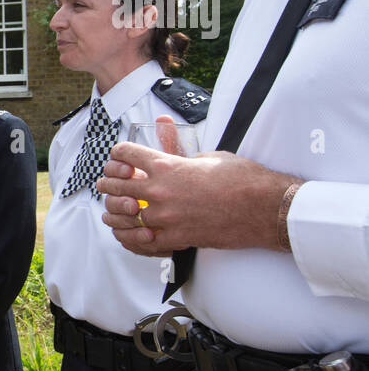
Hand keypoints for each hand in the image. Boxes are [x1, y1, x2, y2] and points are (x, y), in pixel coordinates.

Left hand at [96, 143, 295, 256]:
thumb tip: (163, 128)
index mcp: (166, 166)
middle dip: (107, 183)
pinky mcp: (175, 238)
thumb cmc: (243, 178)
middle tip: (105, 184)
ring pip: (121, 216)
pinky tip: (127, 233)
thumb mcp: (209, 154)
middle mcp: (160, 191)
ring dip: (113, 212)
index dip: (118, 154)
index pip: (125, 154)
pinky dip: (130, 237)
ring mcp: (165, 217)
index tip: (119, 157)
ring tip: (110, 211)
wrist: (265, 208)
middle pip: (114, 186)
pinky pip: (140, 241)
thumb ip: (179, 146)